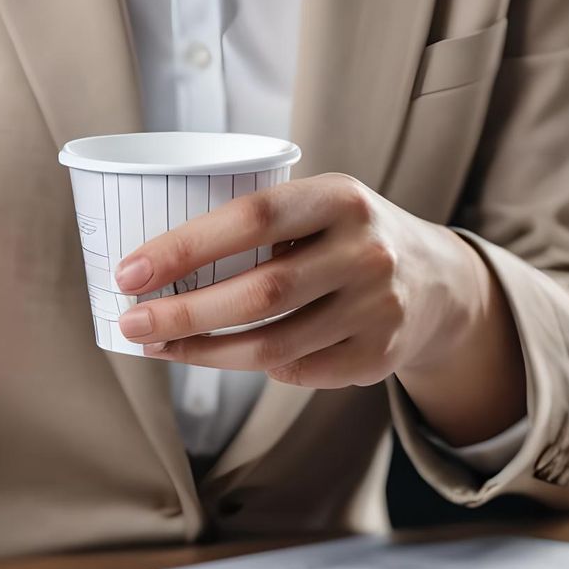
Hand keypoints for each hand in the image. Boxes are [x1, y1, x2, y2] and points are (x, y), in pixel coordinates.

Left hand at [111, 173, 524, 444]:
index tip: (130, 270)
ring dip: (204, 352)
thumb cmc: (344, 235)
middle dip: (182, 314)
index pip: (251, 218)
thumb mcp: (316, 204)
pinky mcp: (381, 355)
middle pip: (259, 294)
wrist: (438, 280)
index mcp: (339, 197)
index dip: (185, 247)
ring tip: (159, 346)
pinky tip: (225, 355)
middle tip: (132, 321)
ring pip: (272, 345)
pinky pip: (297, 372)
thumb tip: (152, 261)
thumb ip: (256, 222)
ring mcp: (378, 308)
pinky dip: (254, 367)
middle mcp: (365, 251)